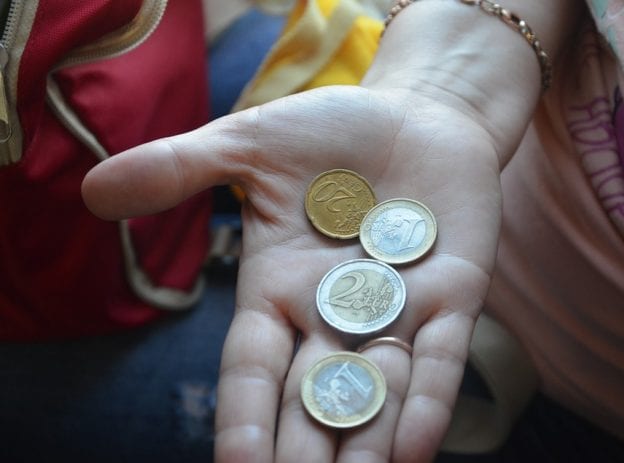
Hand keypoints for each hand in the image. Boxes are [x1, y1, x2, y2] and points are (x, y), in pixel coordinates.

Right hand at [82, 84, 502, 462]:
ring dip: (364, 444)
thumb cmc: (333, 132)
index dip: (243, 418)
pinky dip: (427, 399)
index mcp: (281, 288)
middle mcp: (336, 312)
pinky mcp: (455, 294)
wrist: (416, 114)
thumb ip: (181, 170)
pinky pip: (440, 356)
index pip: (253, 368)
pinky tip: (413, 450)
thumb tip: (92, 191)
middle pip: (312, 397)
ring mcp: (400, 308)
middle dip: (303, 450)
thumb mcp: (251, 146)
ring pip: (377, 392)